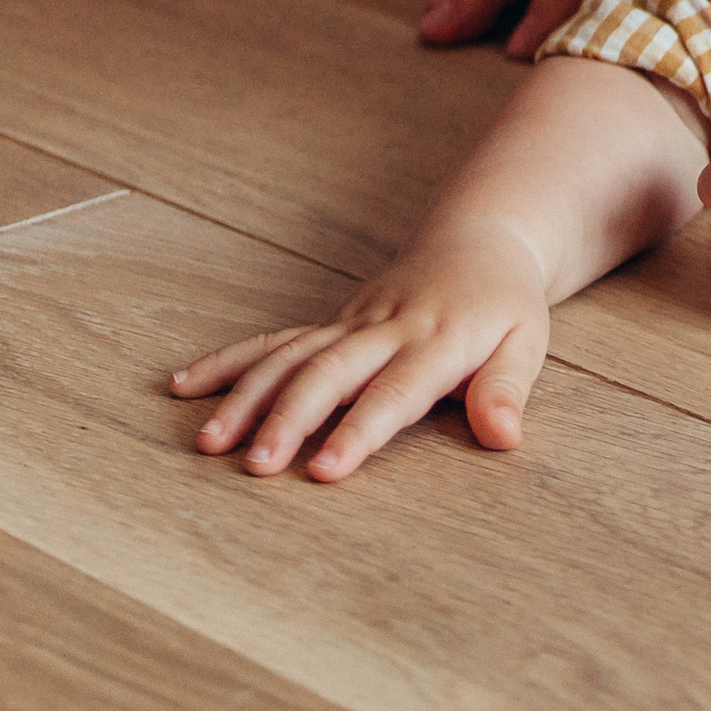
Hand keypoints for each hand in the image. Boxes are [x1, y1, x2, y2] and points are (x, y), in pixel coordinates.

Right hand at [169, 219, 552, 482]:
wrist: (478, 239)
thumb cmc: (503, 304)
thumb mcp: (527, 342)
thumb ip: (507, 388)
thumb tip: (504, 438)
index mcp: (437, 340)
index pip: (394, 392)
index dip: (359, 431)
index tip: (323, 470)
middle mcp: (385, 328)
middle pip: (328, 373)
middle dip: (288, 419)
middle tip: (253, 466)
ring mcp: (351, 321)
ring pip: (290, 355)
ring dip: (246, 396)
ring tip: (207, 442)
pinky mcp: (330, 321)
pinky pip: (274, 339)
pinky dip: (228, 360)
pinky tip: (183, 384)